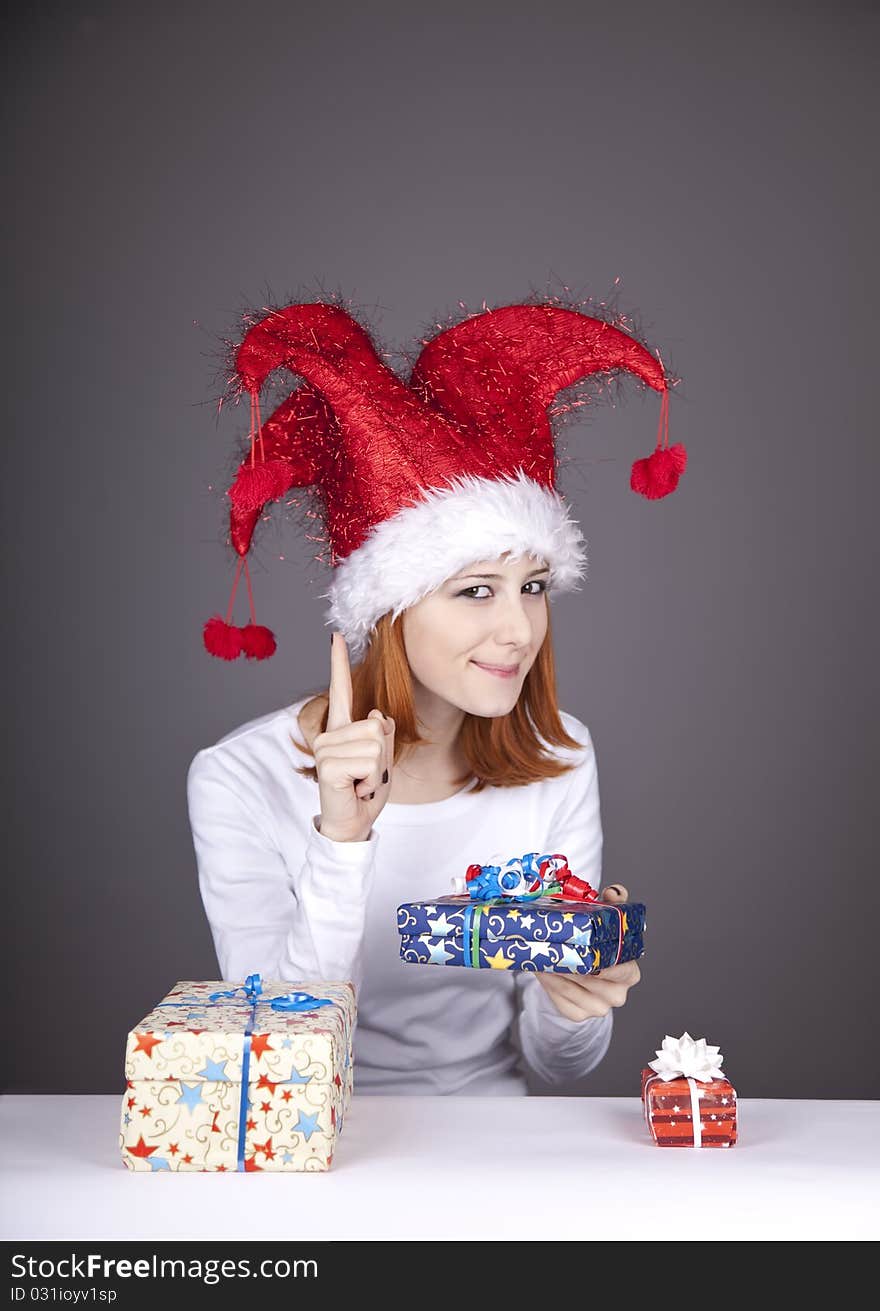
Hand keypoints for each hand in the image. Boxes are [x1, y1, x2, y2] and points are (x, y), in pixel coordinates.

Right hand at [313, 633, 394, 842]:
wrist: (352, 824)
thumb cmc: (364, 790)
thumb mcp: (382, 759)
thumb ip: (382, 733)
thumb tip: (376, 715)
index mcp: (342, 729)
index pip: (340, 691)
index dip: (337, 663)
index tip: (335, 637)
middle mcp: (330, 735)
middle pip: (376, 725)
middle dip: (382, 755)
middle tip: (365, 775)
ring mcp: (326, 749)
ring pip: (375, 744)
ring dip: (376, 770)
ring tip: (360, 783)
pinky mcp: (328, 765)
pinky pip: (368, 762)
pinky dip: (370, 780)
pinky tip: (355, 789)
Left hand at [535, 883, 640, 1020]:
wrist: (589, 973)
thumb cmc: (601, 945)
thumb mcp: (610, 921)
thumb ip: (615, 903)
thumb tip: (613, 893)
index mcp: (630, 972)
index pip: (620, 969)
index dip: (602, 962)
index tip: (585, 951)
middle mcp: (617, 994)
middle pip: (589, 979)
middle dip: (569, 961)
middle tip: (551, 945)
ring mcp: (598, 1008)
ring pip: (570, 989)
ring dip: (553, 971)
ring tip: (539, 954)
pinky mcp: (578, 1014)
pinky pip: (560, 1000)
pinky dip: (548, 984)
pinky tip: (541, 969)